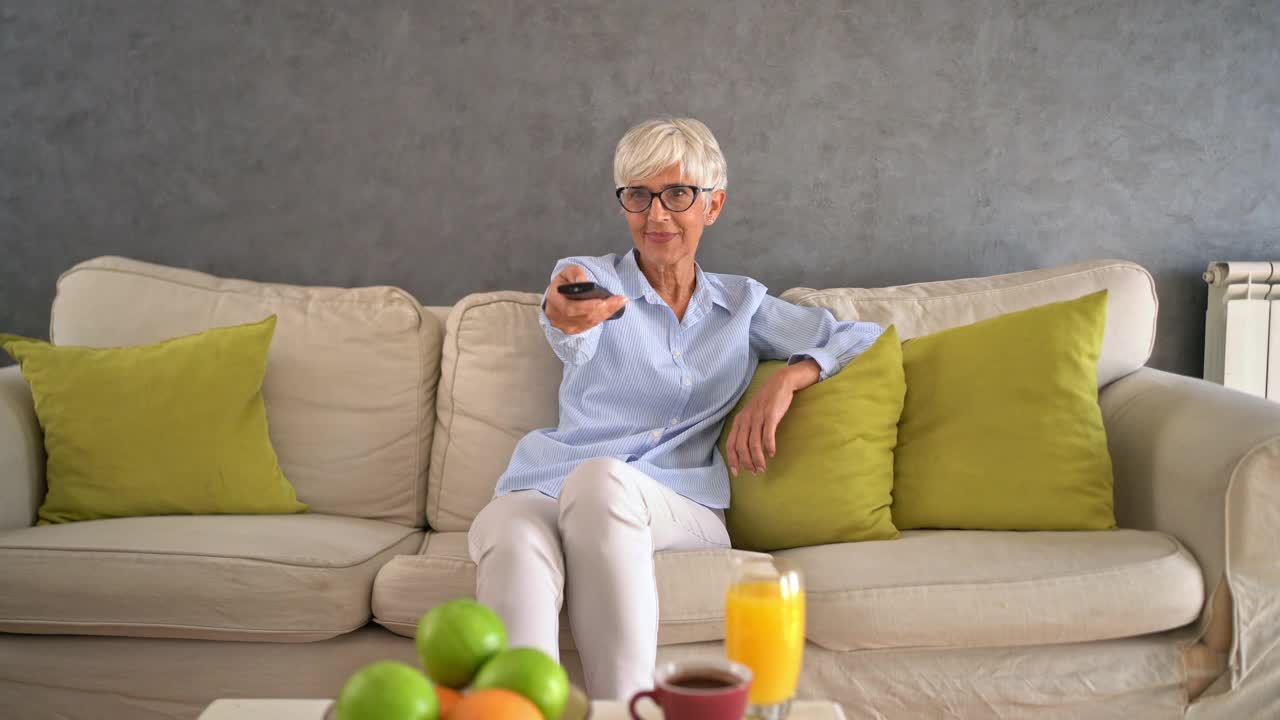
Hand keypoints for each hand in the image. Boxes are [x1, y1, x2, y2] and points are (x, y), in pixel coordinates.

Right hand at [544, 264, 627, 334]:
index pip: (572, 308)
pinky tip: (613, 309)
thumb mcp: (567, 272)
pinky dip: (603, 317)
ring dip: (607, 312)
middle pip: (584, 316)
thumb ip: (576, 274)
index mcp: (554, 301)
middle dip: (604, 308)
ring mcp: (565, 326)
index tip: (604, 298)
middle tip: (620, 300)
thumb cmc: (563, 284)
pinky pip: (591, 325)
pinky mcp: (574, 330)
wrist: (557, 296)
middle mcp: (558, 317)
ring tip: (620, 302)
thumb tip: (585, 283)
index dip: (589, 305)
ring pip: (589, 322)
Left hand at [725, 360, 820, 475]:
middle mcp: (746, 419)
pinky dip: (768, 446)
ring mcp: (757, 417)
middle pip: (741, 447)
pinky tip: (771, 454)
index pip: (731, 444)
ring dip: (757, 459)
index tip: (737, 473)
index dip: (732, 460)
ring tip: (762, 468)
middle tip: (754, 472)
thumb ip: (746, 430)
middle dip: (746, 463)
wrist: (779, 383)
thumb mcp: (751, 415)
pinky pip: (767, 434)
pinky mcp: (770, 415)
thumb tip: (745, 451)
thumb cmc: (766, 402)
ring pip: (753, 443)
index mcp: (739, 421)